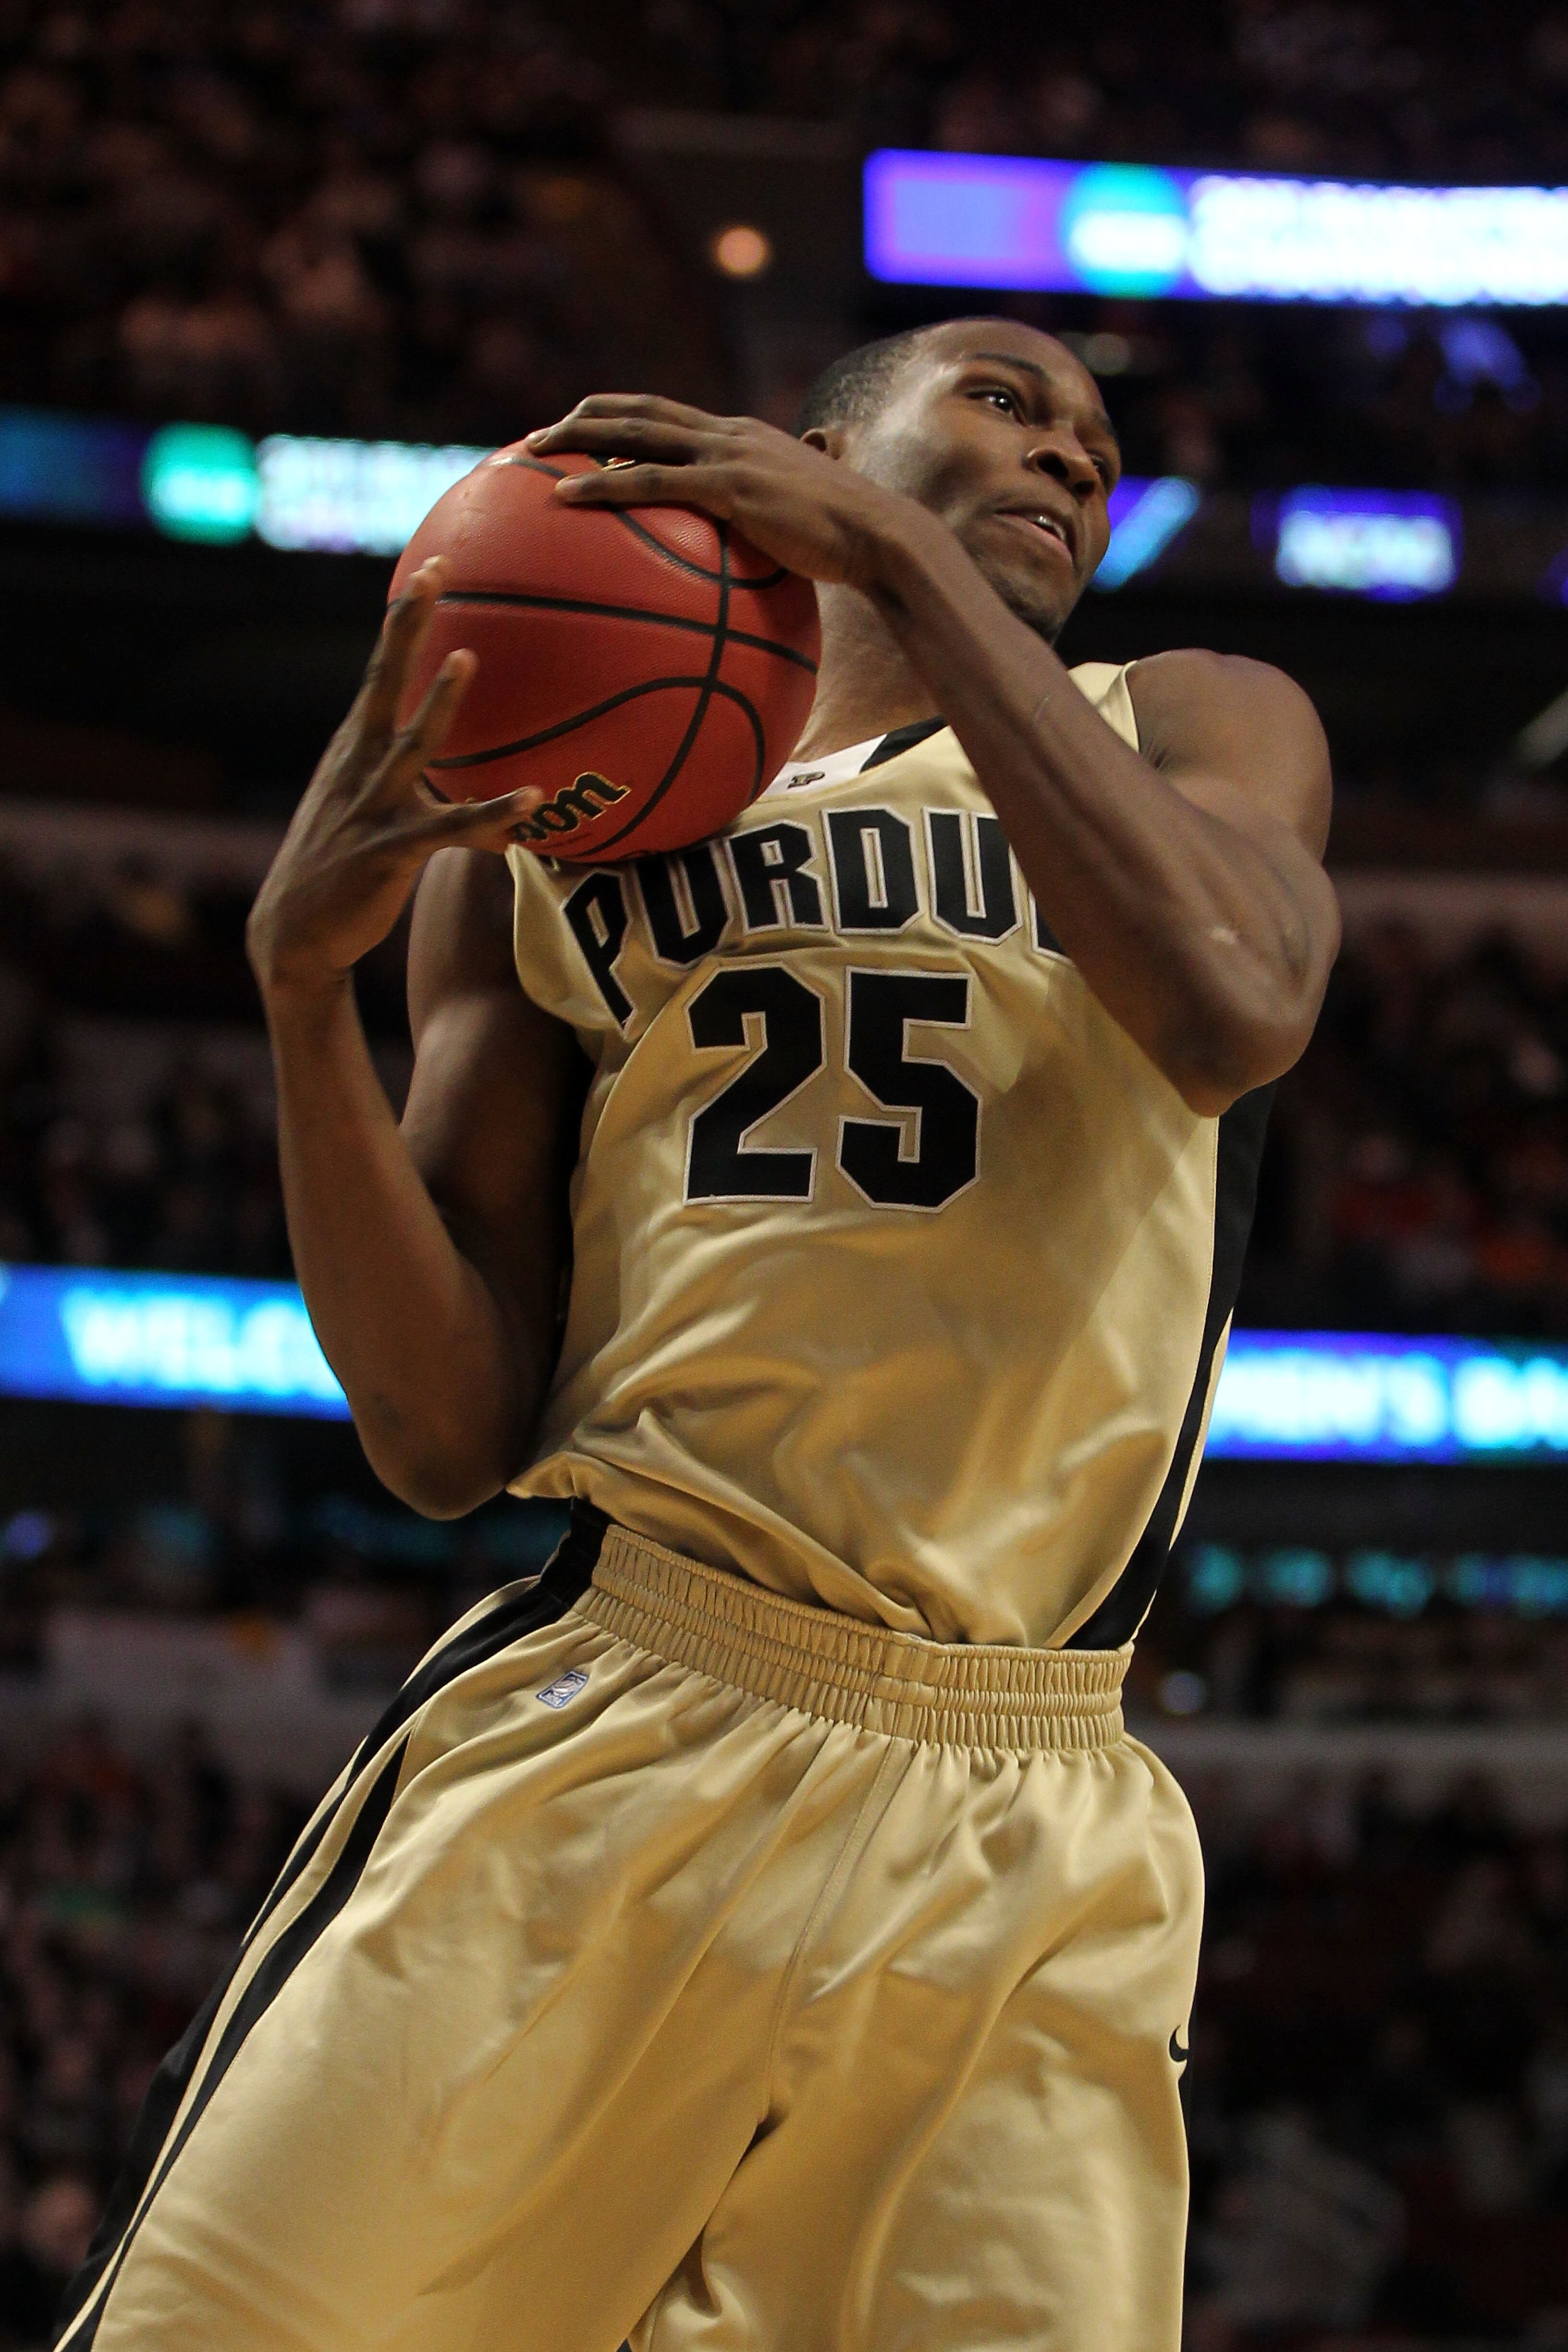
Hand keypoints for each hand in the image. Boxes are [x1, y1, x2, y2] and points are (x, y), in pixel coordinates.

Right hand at [247, 559, 539, 1000]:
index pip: (379, 670)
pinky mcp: (391, 852)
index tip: (430, 569)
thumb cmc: (340, 867)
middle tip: (434, 574)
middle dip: (407, 627)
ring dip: (438, 703)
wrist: (295, 934)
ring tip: (467, 658)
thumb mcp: (365, 806)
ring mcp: (373, 806)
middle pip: (383, 682)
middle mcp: (359, 765)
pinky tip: (532, 802)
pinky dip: (492, 816)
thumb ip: (409, 777)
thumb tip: (464, 762)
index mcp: (354, 747)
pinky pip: (450, 828)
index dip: (403, 620)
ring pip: (412, 745)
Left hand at [525, 396, 915, 589]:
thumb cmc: (847, 542)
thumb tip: (774, 533)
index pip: (671, 415)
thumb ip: (779, 513)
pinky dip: (602, 486)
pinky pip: (649, 481)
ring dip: (579, 439)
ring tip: (533, 455)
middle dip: (587, 416)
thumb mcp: (804, 519)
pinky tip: (564, 500)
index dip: (624, 416)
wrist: (879, 537)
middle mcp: (728, 434)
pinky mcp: (728, 487)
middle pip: (642, 411)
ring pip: (635, 434)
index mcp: (742, 438)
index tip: (585, 429)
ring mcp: (727, 456)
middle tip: (541, 436)